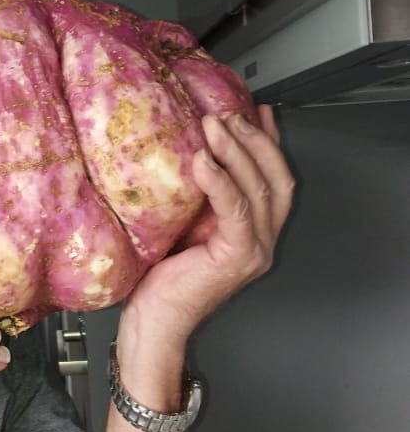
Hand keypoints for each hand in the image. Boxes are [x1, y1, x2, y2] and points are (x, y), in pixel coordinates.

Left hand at [120, 106, 294, 350]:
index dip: (270, 142)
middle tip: (227, 114)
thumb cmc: (162, 277)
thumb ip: (200, 195)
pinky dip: (222, 182)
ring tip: (215, 126)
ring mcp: (255, 250)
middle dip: (255, 139)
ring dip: (237, 152)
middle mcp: (263, 239)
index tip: (258, 110)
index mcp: (255, 230)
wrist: (155, 321)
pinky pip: (236, 211)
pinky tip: (204, 161)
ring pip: (260, 189)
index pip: (275, 177)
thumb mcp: (185, 222)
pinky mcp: (237, 257)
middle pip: (276, 178)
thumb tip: (193, 152)